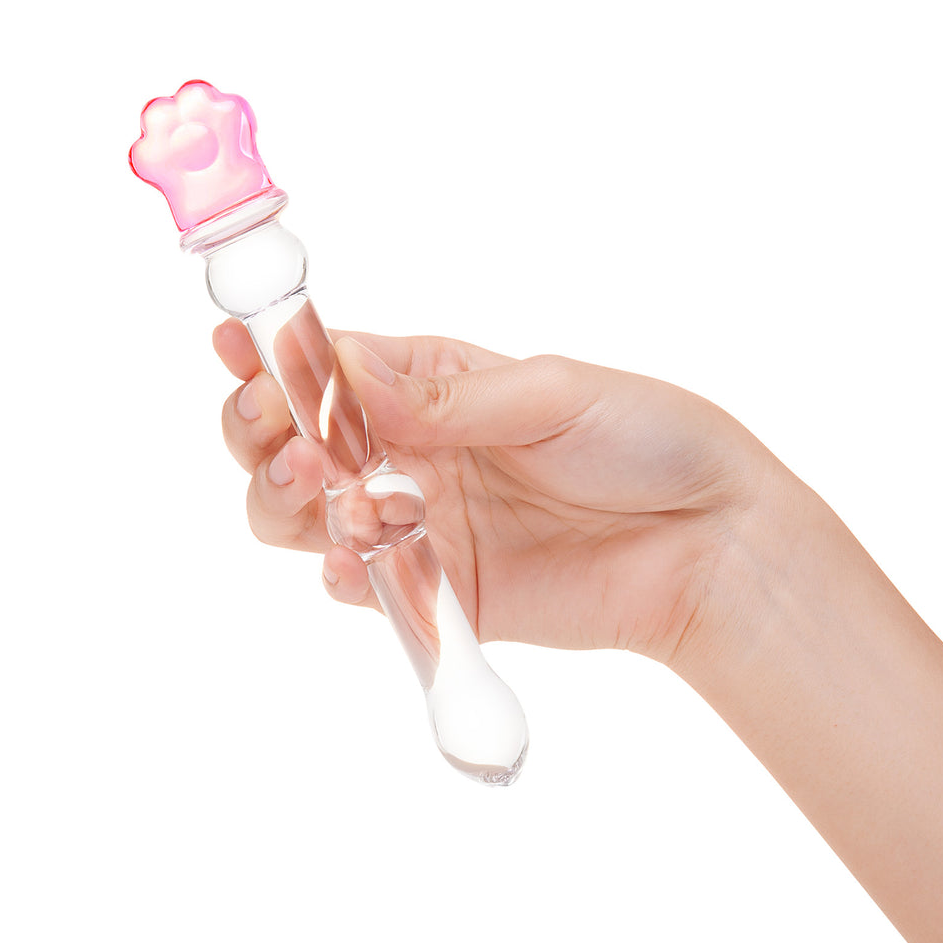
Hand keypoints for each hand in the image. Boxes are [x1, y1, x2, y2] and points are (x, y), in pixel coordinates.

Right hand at [213, 319, 777, 666]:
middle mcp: (408, 452)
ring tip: (310, 487)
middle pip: (292, 444)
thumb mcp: (553, 394)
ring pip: (304, 517)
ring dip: (284, 500)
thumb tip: (352, 381)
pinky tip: (350, 561)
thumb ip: (448, 400)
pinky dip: (341, 575)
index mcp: (429, 385)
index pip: (328, 367)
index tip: (236, 349)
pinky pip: (362, 587)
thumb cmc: (644, 440)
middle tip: (277, 432)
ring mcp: (417, 524)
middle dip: (262, 433)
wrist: (707, 543)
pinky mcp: (437, 593)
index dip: (275, 358)